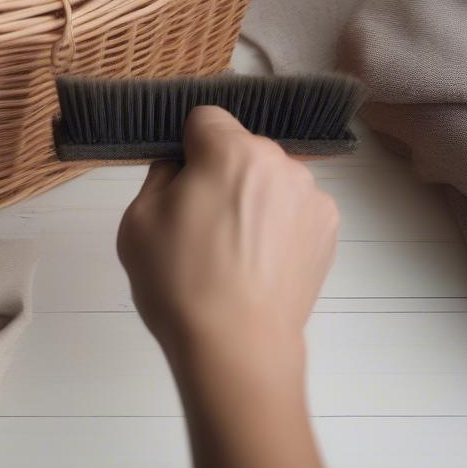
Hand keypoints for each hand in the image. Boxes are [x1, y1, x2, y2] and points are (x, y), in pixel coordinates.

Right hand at [117, 105, 339, 375]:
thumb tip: (181, 166)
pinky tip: (261, 261)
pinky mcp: (328, 229)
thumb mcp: (137, 219)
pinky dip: (278, 223)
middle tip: (201, 222)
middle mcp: (280, 161)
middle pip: (241, 148)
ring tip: (234, 249)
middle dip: (221, 171)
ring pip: (270, 178)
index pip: (205, 118)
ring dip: (254, 195)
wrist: (237, 349)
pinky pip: (294, 208)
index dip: (186, 146)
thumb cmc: (180, 282)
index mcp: (231, 150)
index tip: (179, 182)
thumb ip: (160, 174)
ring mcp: (311, 196)